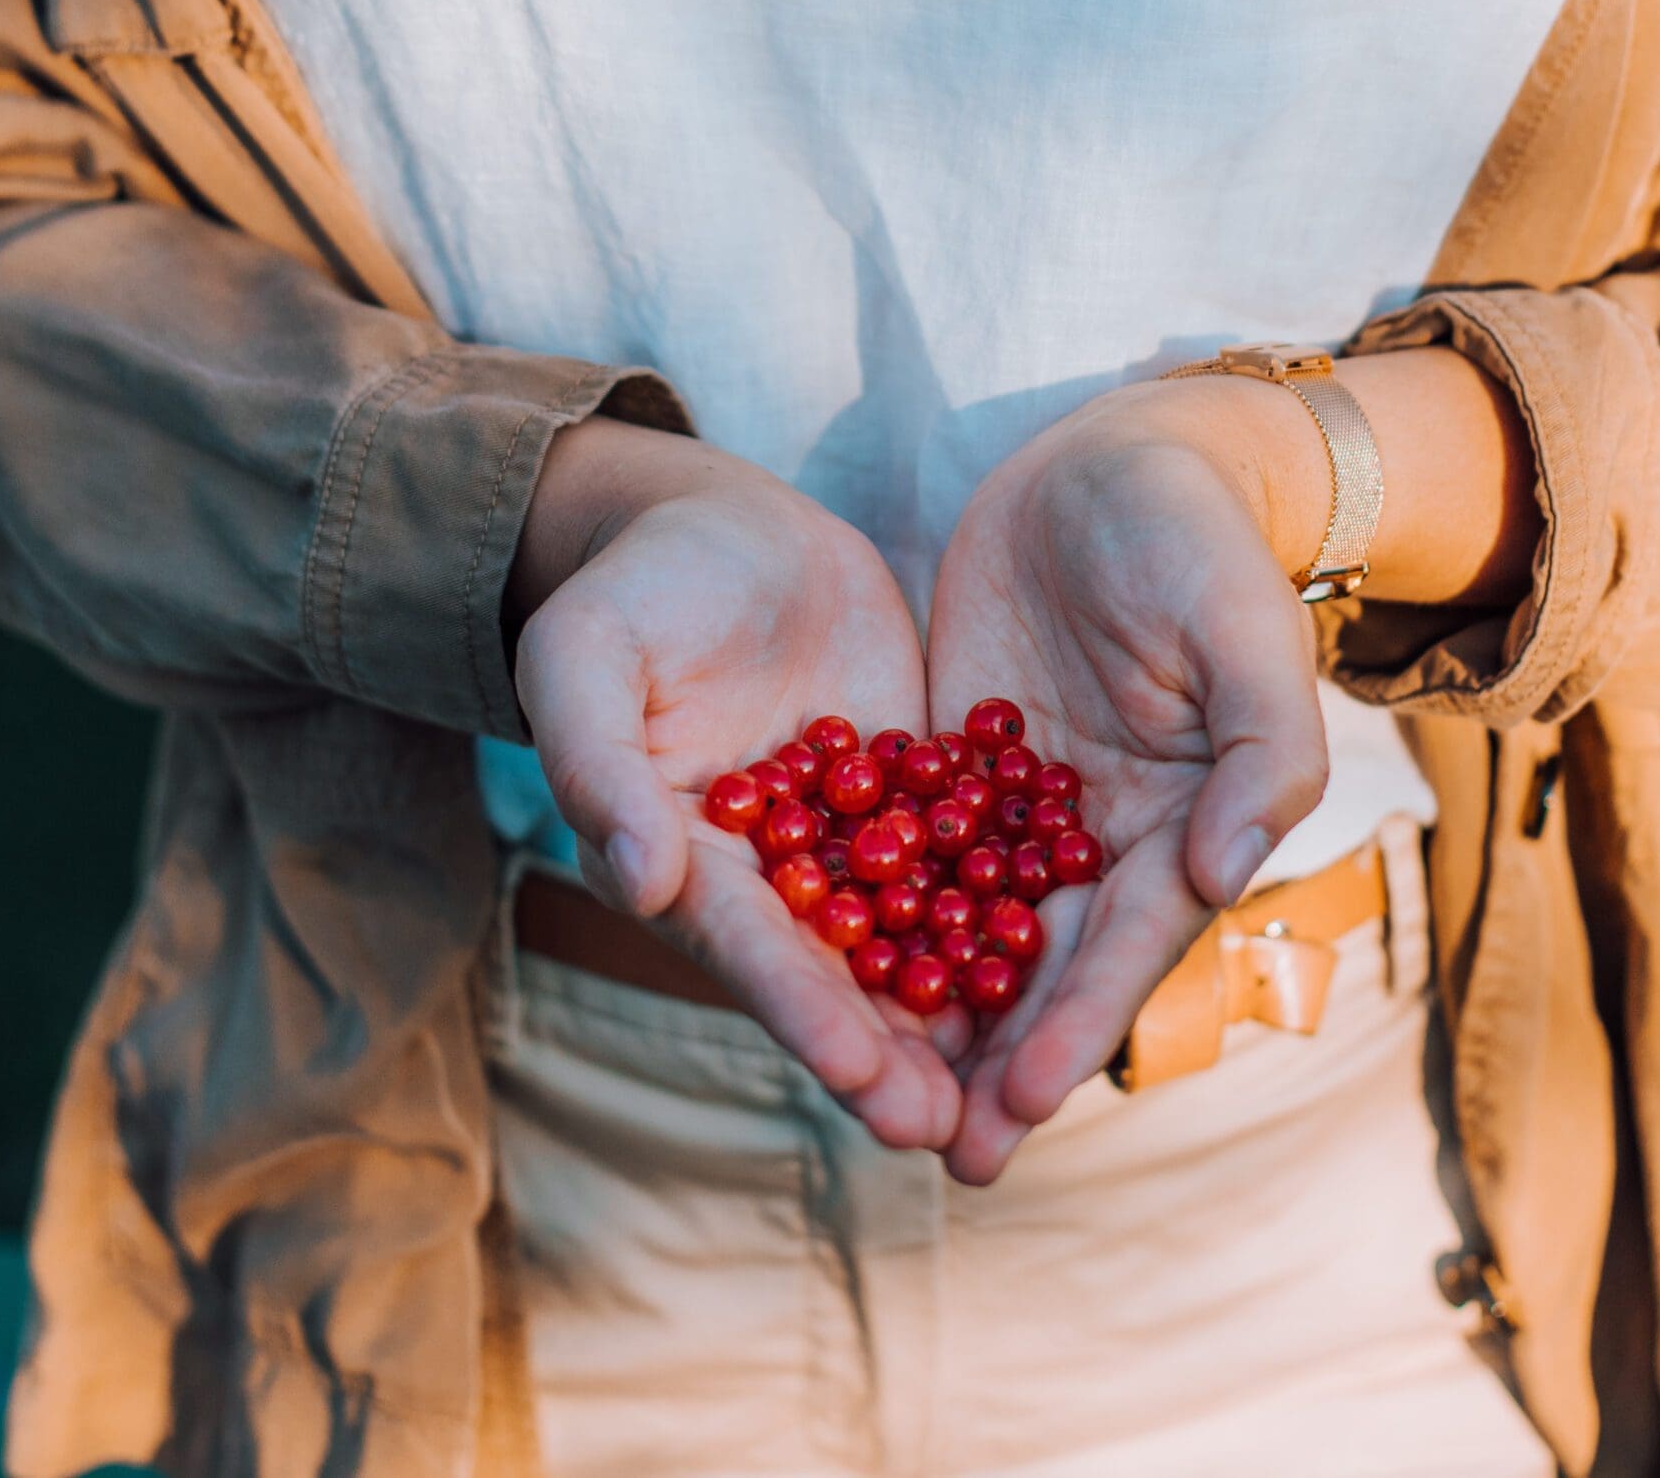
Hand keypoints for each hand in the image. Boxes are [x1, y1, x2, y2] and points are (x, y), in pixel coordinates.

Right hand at [510, 418, 966, 1150]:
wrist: (718, 527)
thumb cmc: (632, 592)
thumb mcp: (586, 660)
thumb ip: (600, 768)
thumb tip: (641, 883)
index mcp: (686, 864)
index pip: (749, 950)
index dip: (803, 1014)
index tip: (860, 1076)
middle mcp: (772, 878)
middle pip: (836, 977)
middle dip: (891, 1056)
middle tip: (949, 1131)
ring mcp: (850, 842)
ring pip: (911, 939)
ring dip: (959, 1016)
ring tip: (1019, 1091)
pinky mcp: (914, 795)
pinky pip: (968, 857)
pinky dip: (1011, 909)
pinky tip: (1074, 961)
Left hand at [927, 378, 1331, 1182]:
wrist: (1120, 456)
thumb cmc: (1199, 540)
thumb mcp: (1247, 634)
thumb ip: (1261, 755)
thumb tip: (1219, 876)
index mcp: (1181, 823)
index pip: (1126, 947)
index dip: (1076, 1027)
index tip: (1023, 1106)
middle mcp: (1099, 836)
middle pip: (1043, 966)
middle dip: (998, 1062)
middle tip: (943, 1156)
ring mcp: (1021, 805)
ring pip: (970, 928)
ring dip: (931, 1017)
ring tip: (873, 1099)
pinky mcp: (954, 763)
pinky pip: (907, 849)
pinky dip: (872, 914)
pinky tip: (817, 972)